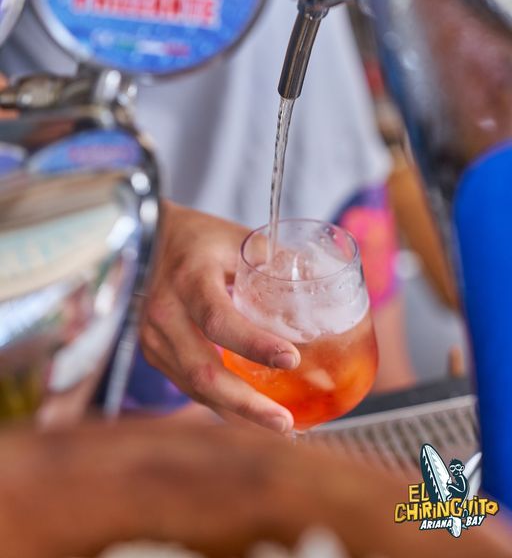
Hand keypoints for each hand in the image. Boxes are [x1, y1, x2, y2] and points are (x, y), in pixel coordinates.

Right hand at [140, 201, 299, 432]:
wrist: (151, 238)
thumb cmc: (200, 238)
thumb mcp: (238, 238)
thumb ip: (276, 261)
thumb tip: (321, 284)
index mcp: (189, 279)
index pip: (218, 320)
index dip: (254, 344)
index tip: (292, 359)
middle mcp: (165, 314)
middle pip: (203, 372)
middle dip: (247, 404)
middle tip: (285, 421)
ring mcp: (154, 338)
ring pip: (195, 388)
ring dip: (236, 411)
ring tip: (277, 423)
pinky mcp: (154, 352)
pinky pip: (188, 386)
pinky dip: (220, 402)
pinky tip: (249, 409)